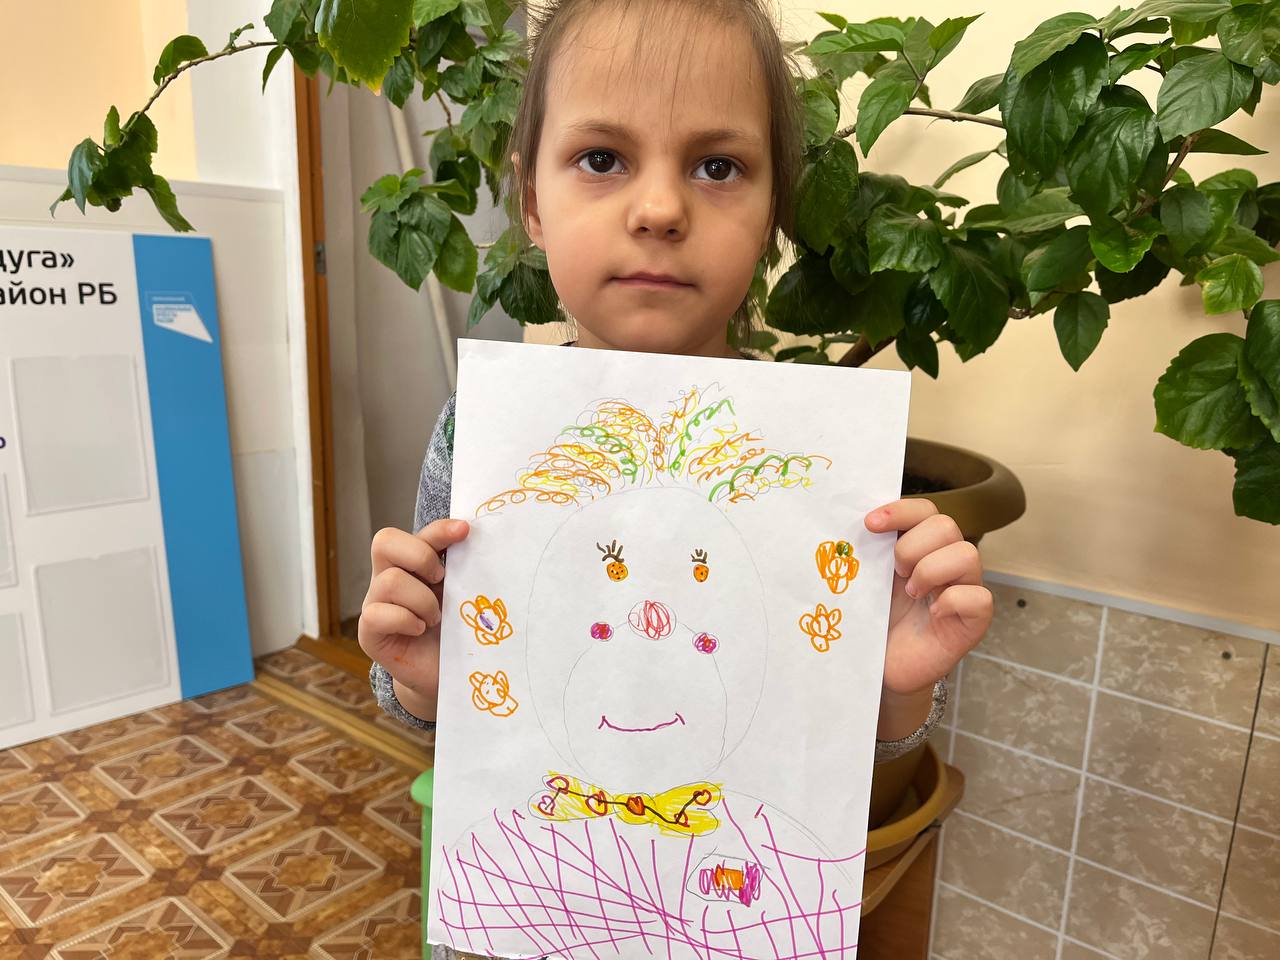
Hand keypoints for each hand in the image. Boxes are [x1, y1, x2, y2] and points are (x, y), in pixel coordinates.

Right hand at [357, 519, 469, 721]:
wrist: (448, 674)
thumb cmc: (456, 630)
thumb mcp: (461, 594)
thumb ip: (461, 567)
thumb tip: (473, 538)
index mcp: (411, 563)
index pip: (416, 534)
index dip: (439, 529)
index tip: (465, 531)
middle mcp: (387, 577)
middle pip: (385, 541)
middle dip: (420, 557)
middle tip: (441, 580)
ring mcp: (374, 604)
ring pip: (389, 581)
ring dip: (422, 600)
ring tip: (436, 618)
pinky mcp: (369, 633)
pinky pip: (377, 614)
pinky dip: (406, 620)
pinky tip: (420, 630)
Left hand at [865, 498, 991, 701]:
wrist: (883, 667)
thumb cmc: (878, 622)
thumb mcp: (870, 580)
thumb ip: (869, 551)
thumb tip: (850, 524)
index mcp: (923, 547)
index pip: (925, 510)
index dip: (900, 511)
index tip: (869, 524)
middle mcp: (948, 563)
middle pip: (946, 525)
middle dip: (912, 547)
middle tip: (894, 572)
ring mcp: (965, 590)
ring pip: (967, 554)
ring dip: (930, 571)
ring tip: (911, 593)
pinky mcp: (974, 621)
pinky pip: (979, 597)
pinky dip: (952, 601)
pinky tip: (933, 613)